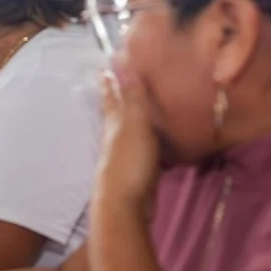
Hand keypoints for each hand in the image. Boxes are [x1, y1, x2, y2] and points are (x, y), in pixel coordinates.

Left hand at [95, 62, 159, 218]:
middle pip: (119, 112)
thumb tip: (118, 62)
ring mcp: (127, 155)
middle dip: (122, 96)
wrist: (126, 207)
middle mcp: (116, 137)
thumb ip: (131, 97)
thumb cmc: (129, 163)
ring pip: (133, 130)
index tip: (106, 65)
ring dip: (139, 118)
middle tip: (130, 80)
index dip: (110, 81)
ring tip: (152, 105)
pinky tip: (164, 140)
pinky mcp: (140, 171)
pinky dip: (154, 140)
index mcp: (114, 124)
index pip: (111, 97)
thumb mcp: (134, 125)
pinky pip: (148, 148)